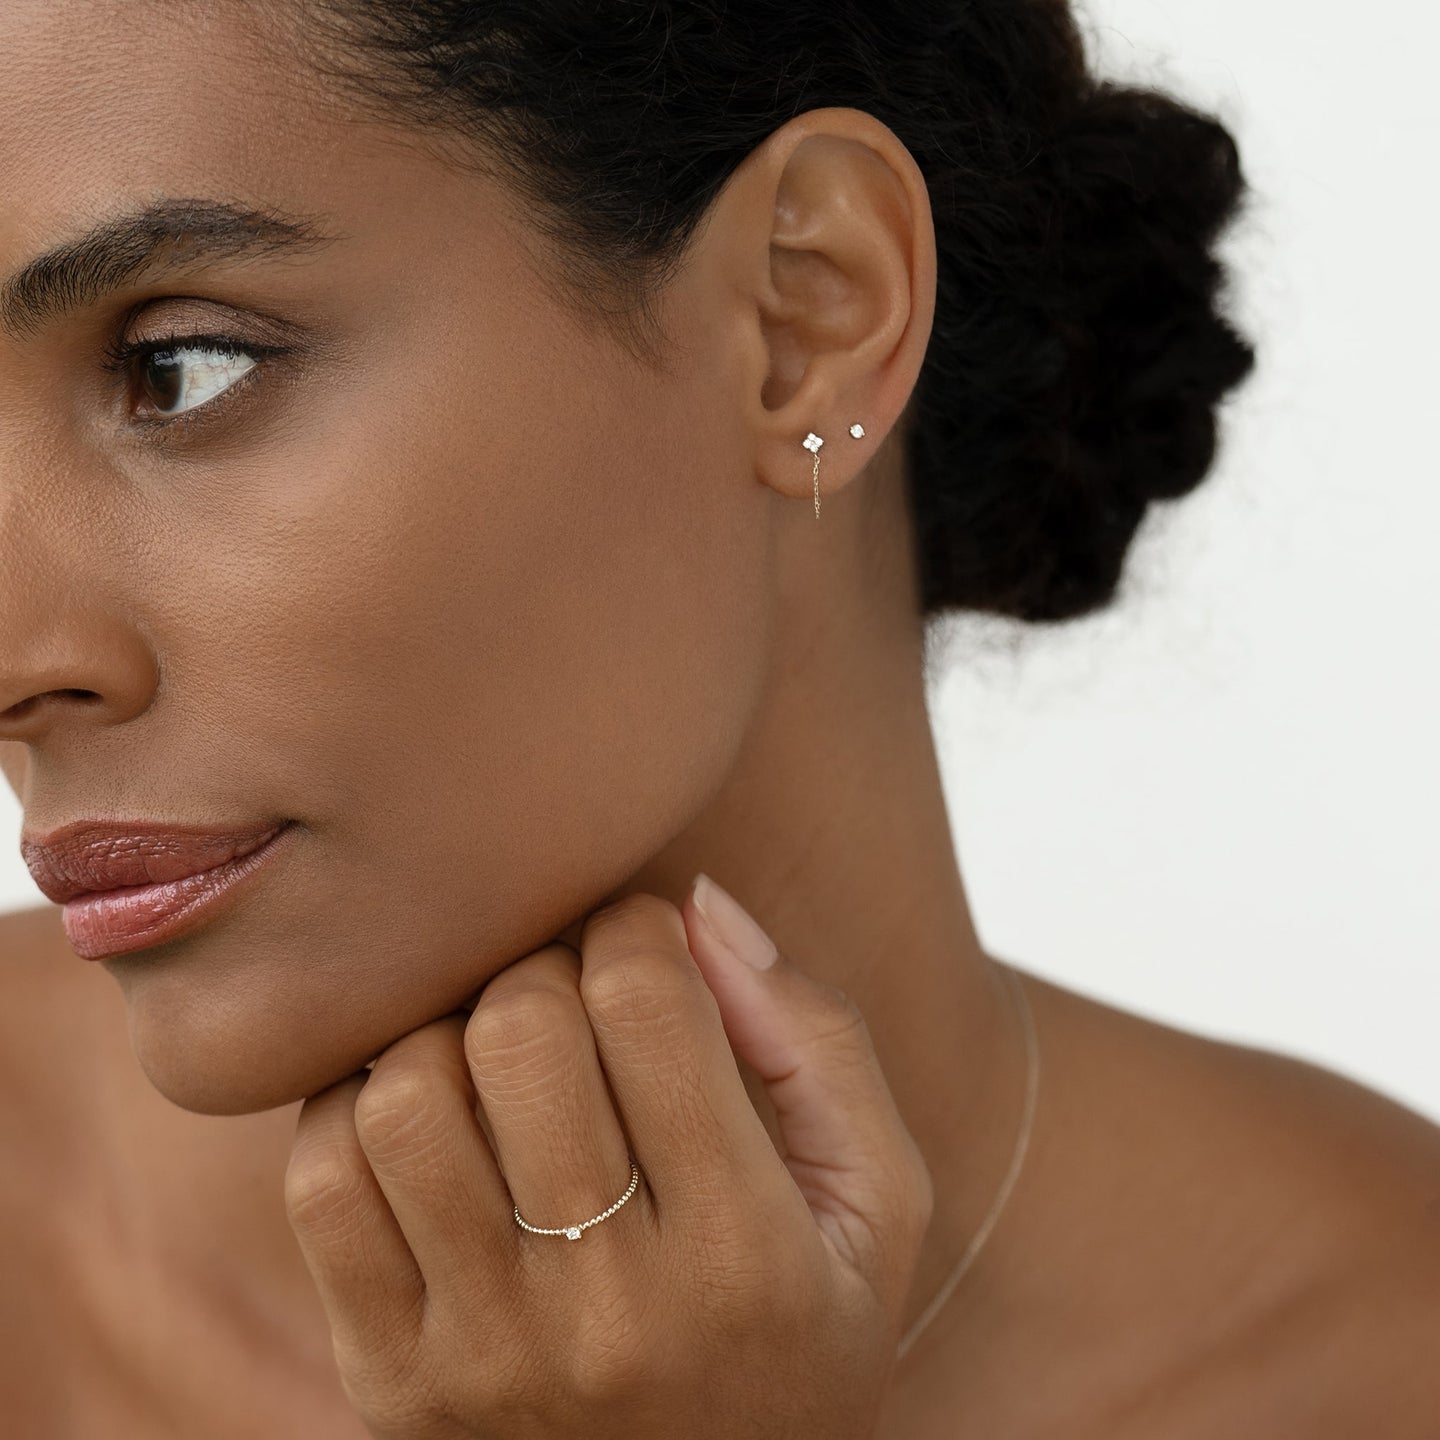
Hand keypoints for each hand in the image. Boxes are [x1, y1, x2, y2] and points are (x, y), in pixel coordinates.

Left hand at [284, 877, 934, 1438]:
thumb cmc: (798, 1330)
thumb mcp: (874, 1205)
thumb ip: (817, 1042)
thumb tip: (695, 905)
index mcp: (744, 1253)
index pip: (645, 1001)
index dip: (639, 928)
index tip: (647, 949)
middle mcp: (607, 1309)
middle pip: (520, 1028)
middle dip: (547, 966)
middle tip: (575, 995)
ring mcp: (483, 1352)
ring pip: (406, 1090)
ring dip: (450, 1033)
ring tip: (501, 1059)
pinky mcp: (389, 1379)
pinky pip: (322, 1182)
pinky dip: (359, 1110)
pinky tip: (432, 1120)